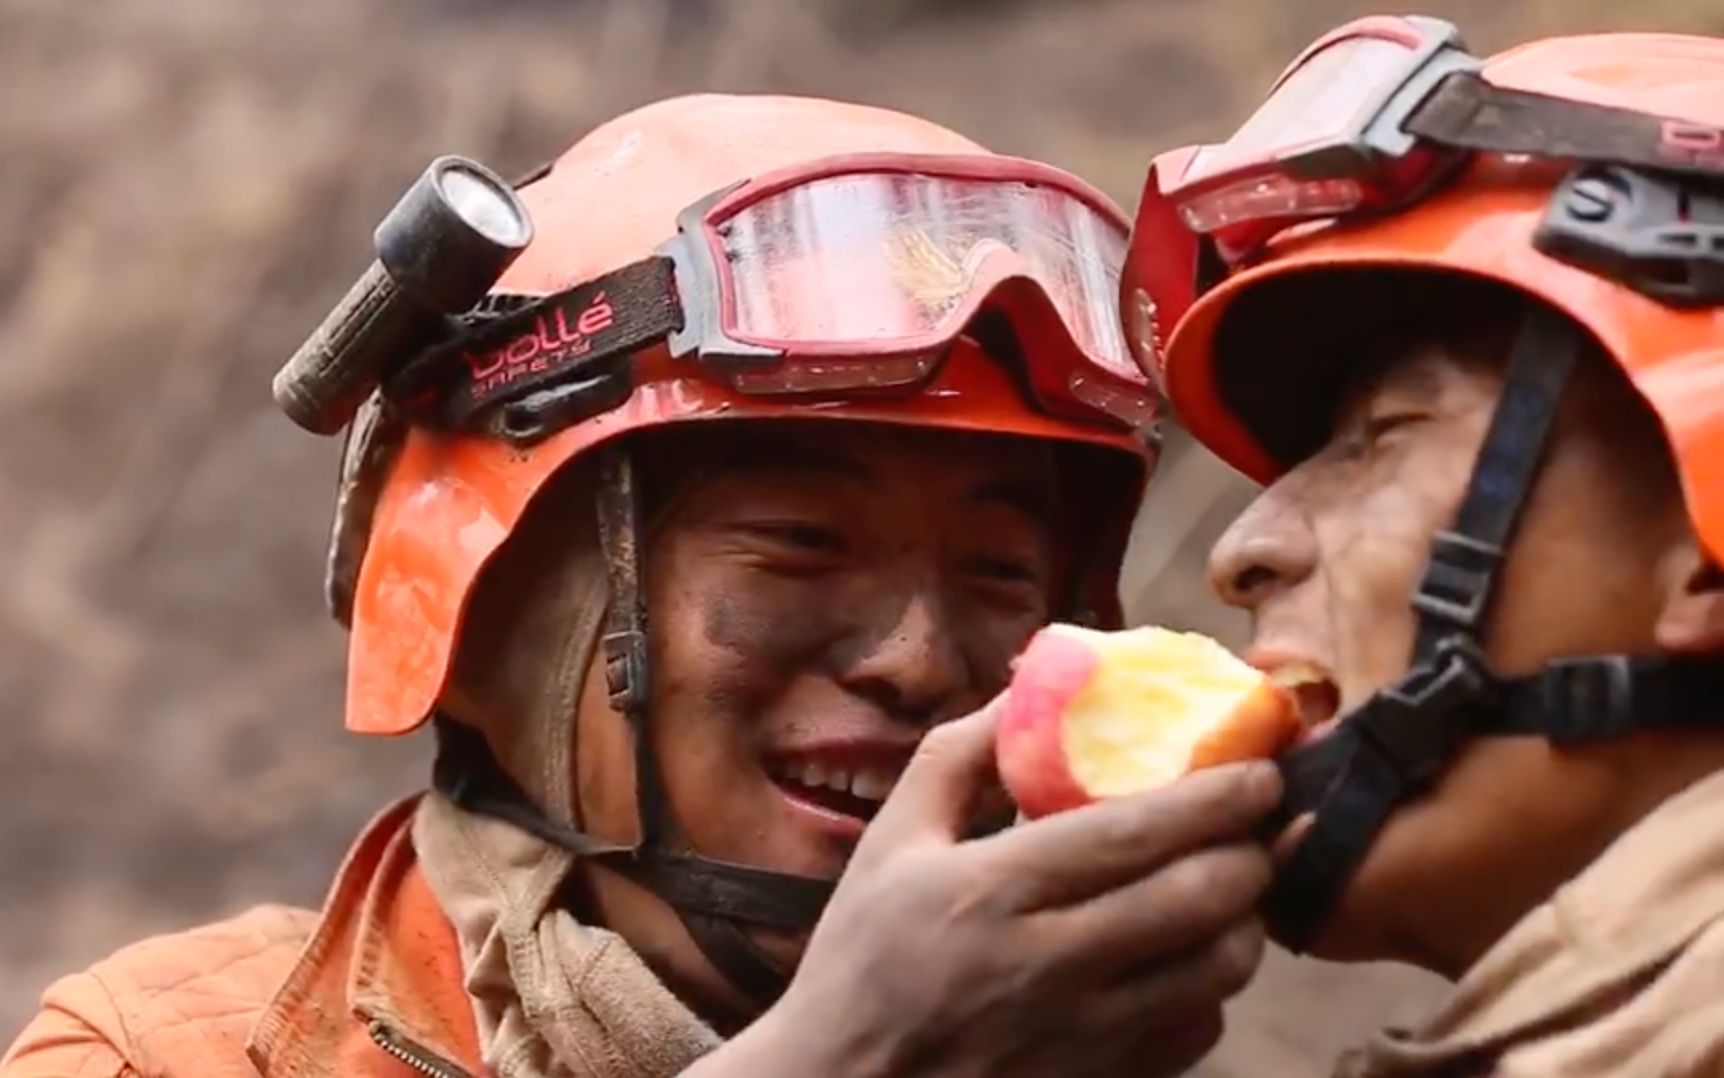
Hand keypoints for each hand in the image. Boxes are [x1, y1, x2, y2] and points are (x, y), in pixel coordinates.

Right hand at [708, 701, 1280, 1077]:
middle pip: (1196, 900)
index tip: (1258, 769)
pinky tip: (1189, 956)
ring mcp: (1082, 1036)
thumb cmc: (864, 956)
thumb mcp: (891, 842)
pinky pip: (1197, 1031)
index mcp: (992, 891)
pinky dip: (1212, 986)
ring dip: (1243, 918)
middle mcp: (1047, 965)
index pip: (1134, 835)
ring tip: (1234, 883)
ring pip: (1215, 971)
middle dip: (1252, 851)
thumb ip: (958, 757)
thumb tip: (1028, 686)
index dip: (1215, 798)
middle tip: (1260, 820)